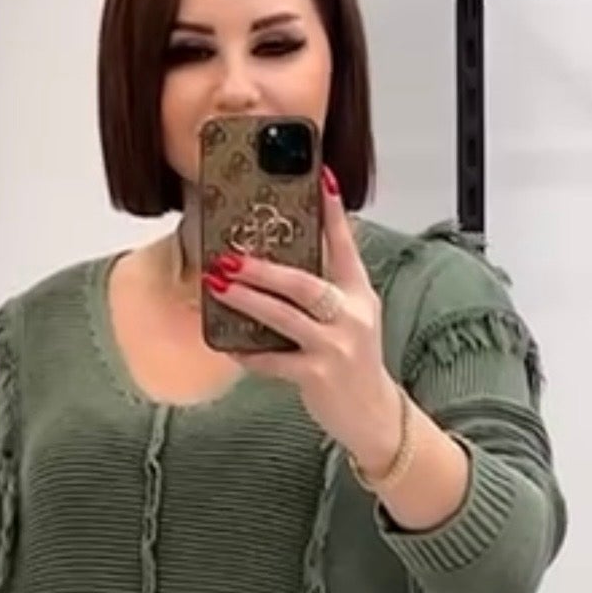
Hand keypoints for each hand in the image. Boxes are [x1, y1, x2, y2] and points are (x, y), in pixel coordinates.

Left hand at [205, 171, 402, 472]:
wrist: (373, 415)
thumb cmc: (354, 363)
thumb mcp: (351, 319)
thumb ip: (327, 289)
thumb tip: (280, 262)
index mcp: (359, 294)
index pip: (346, 244)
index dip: (332, 211)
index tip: (319, 177)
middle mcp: (351, 316)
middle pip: (304, 282)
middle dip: (264, 268)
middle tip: (230, 256)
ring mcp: (336, 347)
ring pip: (285, 317)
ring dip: (248, 300)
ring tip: (218, 286)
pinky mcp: (318, 375)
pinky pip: (274, 360)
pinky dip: (248, 352)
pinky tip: (227, 344)